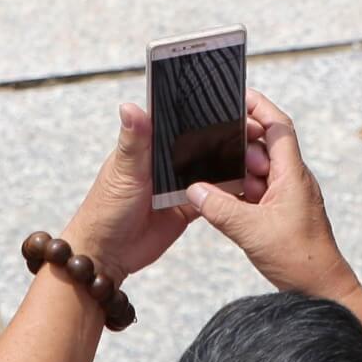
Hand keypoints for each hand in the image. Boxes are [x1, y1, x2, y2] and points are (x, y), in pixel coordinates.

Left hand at [60, 101, 238, 284]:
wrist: (107, 256)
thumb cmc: (105, 211)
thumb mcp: (123, 172)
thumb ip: (134, 141)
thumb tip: (130, 106)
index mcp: (150, 145)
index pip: (183, 120)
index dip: (207, 111)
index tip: (235, 105)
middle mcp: (168, 160)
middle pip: (204, 141)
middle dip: (229, 136)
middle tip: (255, 132)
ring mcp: (180, 183)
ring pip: (214, 166)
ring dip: (233, 163)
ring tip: (257, 159)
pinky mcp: (190, 205)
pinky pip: (215, 194)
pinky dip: (230, 190)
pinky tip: (249, 183)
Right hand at [188, 89, 360, 300]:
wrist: (321, 288)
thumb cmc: (300, 258)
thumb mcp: (251, 231)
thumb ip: (220, 208)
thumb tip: (194, 189)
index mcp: (292, 175)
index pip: (278, 128)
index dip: (260, 108)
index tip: (238, 95)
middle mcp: (292, 180)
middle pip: (266, 145)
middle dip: (240, 138)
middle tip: (211, 133)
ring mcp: (287, 196)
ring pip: (259, 169)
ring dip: (237, 166)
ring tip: (209, 163)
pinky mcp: (281, 212)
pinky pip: (258, 190)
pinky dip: (239, 188)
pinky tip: (219, 194)